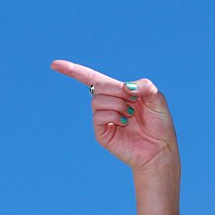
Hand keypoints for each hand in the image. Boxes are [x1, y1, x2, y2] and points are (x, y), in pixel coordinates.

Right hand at [51, 59, 178, 171]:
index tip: (54, 64)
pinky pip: (99, 116)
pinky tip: (124, 124)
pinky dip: (114, 116)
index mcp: (118, 91)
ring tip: (130, 116)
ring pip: (98, 100)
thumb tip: (125, 86)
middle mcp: (107, 103)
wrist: (159, 149)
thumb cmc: (159, 124)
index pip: (91, 78)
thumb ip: (146, 86)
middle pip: (98, 86)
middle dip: (118, 91)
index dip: (73, 70)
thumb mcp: (158, 99)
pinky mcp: (100, 132)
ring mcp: (102, 118)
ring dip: (118, 105)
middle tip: (134, 104)